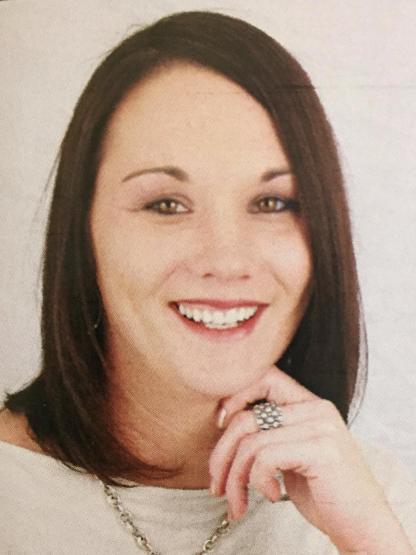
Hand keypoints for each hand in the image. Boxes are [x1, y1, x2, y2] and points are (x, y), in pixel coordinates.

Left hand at [209, 366, 411, 552]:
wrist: (364, 527)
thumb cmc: (324, 494)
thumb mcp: (292, 454)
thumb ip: (270, 433)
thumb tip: (224, 422)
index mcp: (310, 404)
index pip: (263, 378)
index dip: (234, 397)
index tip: (219, 426)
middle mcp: (317, 408)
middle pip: (246, 417)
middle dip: (222, 455)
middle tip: (217, 486)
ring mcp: (321, 427)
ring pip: (251, 442)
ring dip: (236, 478)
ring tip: (239, 502)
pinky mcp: (320, 449)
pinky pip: (265, 457)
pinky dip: (258, 481)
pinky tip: (272, 496)